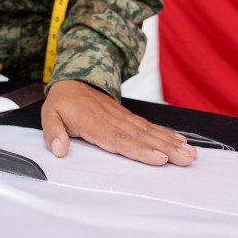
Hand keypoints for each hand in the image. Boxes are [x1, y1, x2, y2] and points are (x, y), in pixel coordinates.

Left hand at [41, 79, 196, 165]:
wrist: (74, 79)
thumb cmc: (63, 102)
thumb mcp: (49, 115)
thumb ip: (53, 132)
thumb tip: (58, 149)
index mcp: (94, 122)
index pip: (119, 139)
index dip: (140, 149)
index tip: (159, 158)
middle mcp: (113, 120)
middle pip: (141, 137)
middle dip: (166, 148)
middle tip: (186, 158)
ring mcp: (123, 117)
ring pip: (149, 131)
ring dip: (171, 142)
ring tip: (189, 153)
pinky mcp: (128, 116)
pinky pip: (149, 126)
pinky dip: (166, 134)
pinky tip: (180, 141)